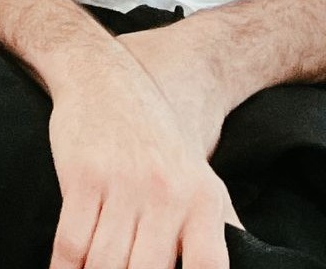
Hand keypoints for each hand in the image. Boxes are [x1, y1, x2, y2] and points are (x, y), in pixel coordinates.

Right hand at [47, 52, 238, 268]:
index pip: (208, 268)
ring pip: (105, 264)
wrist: (103, 76)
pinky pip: (71, 241)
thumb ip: (218, 227)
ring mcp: (124, 183)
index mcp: (203, 199)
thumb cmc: (153, 135)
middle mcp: (168, 193)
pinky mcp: (83, 175)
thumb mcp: (198, 175)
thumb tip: (254, 266)